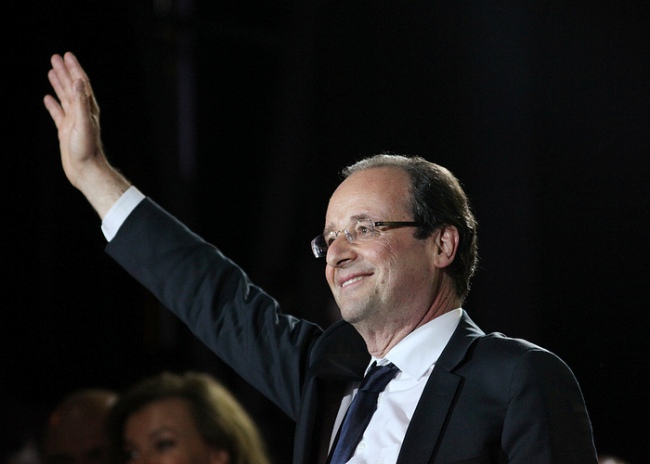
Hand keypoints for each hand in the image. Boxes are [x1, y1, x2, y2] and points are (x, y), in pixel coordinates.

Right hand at [44, 52, 129, 217]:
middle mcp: (82, 113)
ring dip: (58, 84)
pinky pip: (58, 113)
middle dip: (65, 71)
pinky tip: (47, 98)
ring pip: (64, 97)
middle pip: (72, 87)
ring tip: (52, 71)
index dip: (74, 69)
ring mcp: (73, 121)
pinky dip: (53, 104)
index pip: (81, 84)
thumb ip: (81, 103)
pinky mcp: (66, 131)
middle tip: (56, 57)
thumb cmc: (87, 149)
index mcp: (88, 109)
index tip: (67, 55)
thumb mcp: (84, 123)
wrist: (86, 171)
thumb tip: (78, 82)